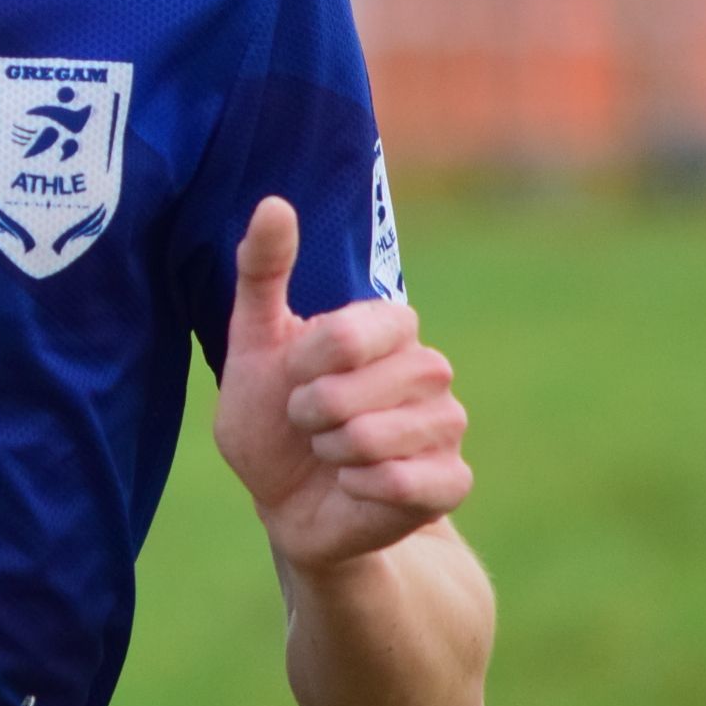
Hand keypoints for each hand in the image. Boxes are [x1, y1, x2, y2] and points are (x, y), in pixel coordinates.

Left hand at [213, 195, 469, 570]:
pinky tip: (355, 487)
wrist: (287, 503)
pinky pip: (402, 484)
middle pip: (357, 389)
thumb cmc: (271, 419)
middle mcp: (430, 367)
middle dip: (312, 414)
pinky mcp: (452, 481)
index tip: (295, 377)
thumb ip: (262, 271)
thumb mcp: (253, 343)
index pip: (347, 334)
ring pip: (374, 438)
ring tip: (331, 454)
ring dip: (331, 453)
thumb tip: (273, 201)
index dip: (305, 366)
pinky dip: (360, 489)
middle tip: (310, 424)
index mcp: (390, 326)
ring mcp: (447, 425)